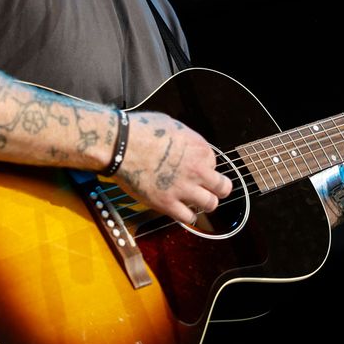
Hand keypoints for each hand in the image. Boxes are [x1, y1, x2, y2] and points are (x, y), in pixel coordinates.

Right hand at [113, 110, 231, 224]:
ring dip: (204, 203)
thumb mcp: (172, 125)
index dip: (204, 165)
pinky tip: (181, 210)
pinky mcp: (167, 204)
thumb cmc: (141, 130)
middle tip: (208, 189)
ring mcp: (184, 188)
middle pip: (222, 187)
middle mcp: (197, 170)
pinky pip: (188, 218)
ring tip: (195, 201)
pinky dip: (187, 216)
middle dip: (217, 188)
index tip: (194, 166)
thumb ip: (185, 139)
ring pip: (210, 204)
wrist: (120, 145)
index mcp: (199, 149)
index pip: (214, 163)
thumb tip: (186, 146)